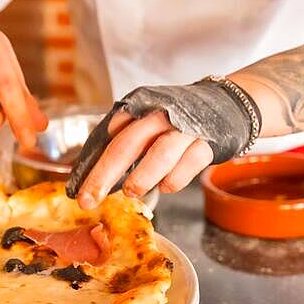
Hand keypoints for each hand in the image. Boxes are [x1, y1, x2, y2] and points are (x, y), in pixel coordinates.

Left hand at [66, 80, 261, 208]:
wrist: (227, 103)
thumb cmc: (177, 119)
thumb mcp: (147, 119)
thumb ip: (123, 140)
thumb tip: (92, 175)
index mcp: (139, 105)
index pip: (106, 135)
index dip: (90, 163)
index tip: (76, 188)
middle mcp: (160, 113)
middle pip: (126, 144)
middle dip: (103, 175)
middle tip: (87, 200)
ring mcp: (185, 128)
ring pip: (160, 153)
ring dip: (141, 177)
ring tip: (130, 192)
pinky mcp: (208, 143)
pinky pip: (188, 165)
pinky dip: (174, 180)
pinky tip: (165, 186)